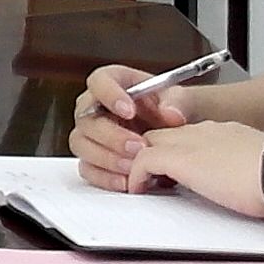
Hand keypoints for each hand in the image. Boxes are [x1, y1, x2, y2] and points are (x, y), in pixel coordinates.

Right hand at [74, 63, 193, 188]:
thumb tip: (170, 113)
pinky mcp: (92, 158)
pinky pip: (87, 168)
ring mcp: (91, 134)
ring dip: (107, 158)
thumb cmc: (174, 111)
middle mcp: (96, 106)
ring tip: (134, 167)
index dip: (109, 95)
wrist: (178, 136)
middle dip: (111, 136)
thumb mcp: (182, 100)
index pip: (99, 81)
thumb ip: (178, 102)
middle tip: (138, 146)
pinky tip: (126, 181)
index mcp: (114, 83)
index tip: (129, 110)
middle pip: (87, 118)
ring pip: (81, 144)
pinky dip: (104, 177)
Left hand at [125, 115, 263, 214]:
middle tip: (148, 178)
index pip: (188, 135)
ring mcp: (191, 142)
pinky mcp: (180, 158)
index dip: (175, 151)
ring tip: (141, 186)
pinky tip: (140, 191)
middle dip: (150, 153)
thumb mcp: (258, 169)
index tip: (172, 173)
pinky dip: (136, 176)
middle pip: (162, 133)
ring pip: (148, 142)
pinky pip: (142, 161)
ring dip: (139, 164)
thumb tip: (242, 186)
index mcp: (225, 133)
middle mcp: (205, 131)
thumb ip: (241, 169)